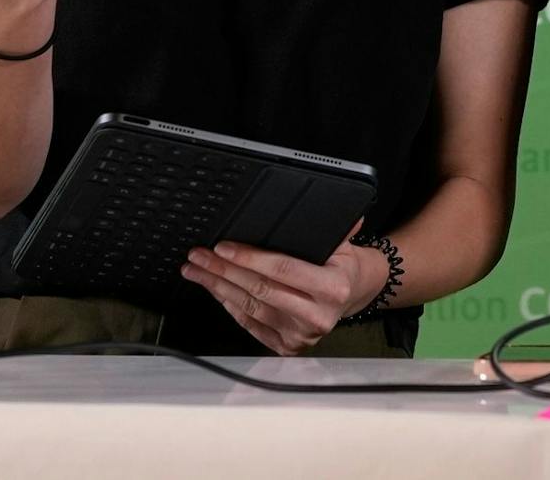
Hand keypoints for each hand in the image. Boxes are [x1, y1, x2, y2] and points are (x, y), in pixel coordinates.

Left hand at [181, 223, 385, 354]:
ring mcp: (300, 334)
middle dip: (223, 270)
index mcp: (331, 288)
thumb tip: (329, 202)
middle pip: (259, 289)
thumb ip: (335, 227)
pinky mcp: (287, 346)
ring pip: (249, 307)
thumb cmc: (342, 267)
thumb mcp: (343, 244)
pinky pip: (250, 324)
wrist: (352, 295)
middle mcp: (316, 315)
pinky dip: (230, 306)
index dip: (249, 258)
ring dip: (218, 287)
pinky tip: (216, 289)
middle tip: (199, 256)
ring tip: (198, 270)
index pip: (281, 270)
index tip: (223, 247)